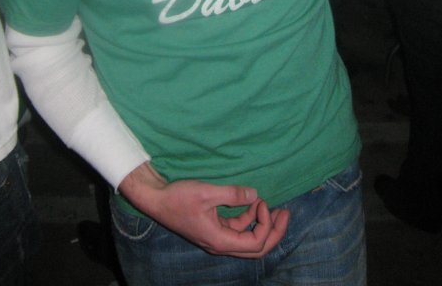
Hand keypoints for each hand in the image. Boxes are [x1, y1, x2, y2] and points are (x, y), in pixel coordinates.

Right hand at [119, 162, 289, 257]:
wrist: (155, 199)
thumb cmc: (178, 197)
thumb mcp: (207, 192)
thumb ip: (233, 194)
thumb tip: (256, 195)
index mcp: (220, 240)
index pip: (255, 244)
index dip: (266, 225)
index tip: (264, 202)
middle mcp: (220, 244)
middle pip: (255, 248)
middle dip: (273, 232)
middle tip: (286, 213)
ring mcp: (216, 237)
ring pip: (246, 239)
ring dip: (260, 223)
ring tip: (268, 204)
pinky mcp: (212, 228)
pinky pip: (236, 229)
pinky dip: (247, 219)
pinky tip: (250, 203)